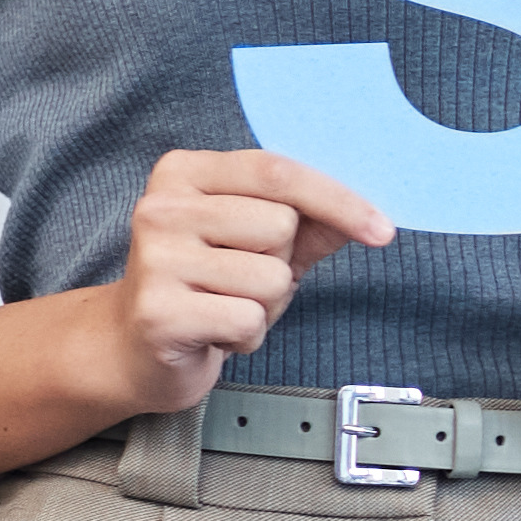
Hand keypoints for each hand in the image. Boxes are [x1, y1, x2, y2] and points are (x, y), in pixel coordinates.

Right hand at [105, 148, 392, 411]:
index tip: (383, 230)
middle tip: (241, 279)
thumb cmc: (208, 288)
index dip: (339, 200)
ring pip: (271, 277)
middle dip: (282, 261)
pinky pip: (250, 319)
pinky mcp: (160, 311)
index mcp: (185, 173)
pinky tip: (216, 332)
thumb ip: (312, 222)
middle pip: (280, 224)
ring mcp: (156, 258)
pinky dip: (248, 336)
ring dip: (266, 305)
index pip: (278, 172)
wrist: (137, 348)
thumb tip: (370, 213)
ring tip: (226, 306)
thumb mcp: (262, 244)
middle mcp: (161, 207)